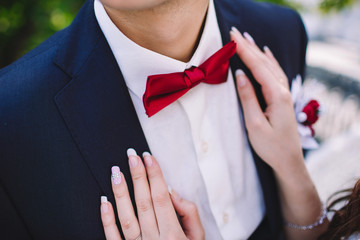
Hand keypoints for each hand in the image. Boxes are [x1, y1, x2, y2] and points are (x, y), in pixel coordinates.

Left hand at [100, 149, 204, 239]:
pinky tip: (103, 201)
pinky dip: (106, 219)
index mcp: (174, 234)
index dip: (155, 175)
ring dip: (120, 193)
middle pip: (144, 202)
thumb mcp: (198, 238)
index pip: (161, 198)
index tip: (149, 157)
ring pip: (127, 217)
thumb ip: (188, 214)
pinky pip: (113, 237)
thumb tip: (171, 191)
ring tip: (116, 171)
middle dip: (138, 176)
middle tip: (131, 155)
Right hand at [230, 28, 326, 239]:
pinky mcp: (283, 98)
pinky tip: (266, 53)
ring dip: (257, 51)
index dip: (244, 52)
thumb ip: (248, 98)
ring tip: (246, 39)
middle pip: (264, 63)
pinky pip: (276, 73)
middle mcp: (283, 91)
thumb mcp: (254, 124)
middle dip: (249, 47)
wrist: (288, 160)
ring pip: (270, 66)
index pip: (257, 68)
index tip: (232, 38)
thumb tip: (240, 75)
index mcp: (276, 96)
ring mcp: (285, 94)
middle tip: (234, 33)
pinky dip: (269, 61)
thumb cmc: (270, 146)